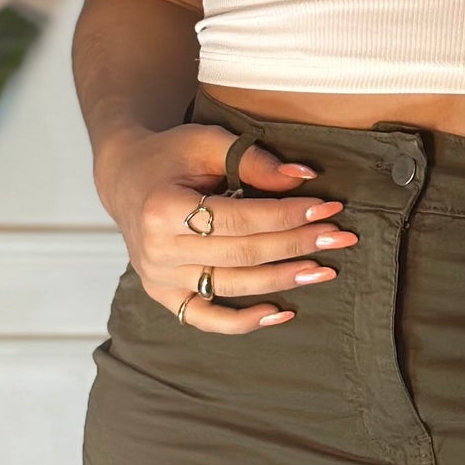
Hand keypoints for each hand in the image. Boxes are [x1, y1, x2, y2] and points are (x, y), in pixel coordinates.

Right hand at [98, 124, 356, 332]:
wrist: (125, 178)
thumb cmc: (169, 155)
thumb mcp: (207, 142)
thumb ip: (252, 161)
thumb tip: (304, 179)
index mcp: (163, 208)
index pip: (241, 219)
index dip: (288, 215)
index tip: (328, 209)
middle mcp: (157, 250)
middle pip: (242, 254)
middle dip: (297, 245)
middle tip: (340, 238)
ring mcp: (158, 278)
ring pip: (232, 286)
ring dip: (283, 280)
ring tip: (324, 271)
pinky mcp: (163, 295)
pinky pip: (206, 319)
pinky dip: (244, 322)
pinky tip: (282, 313)